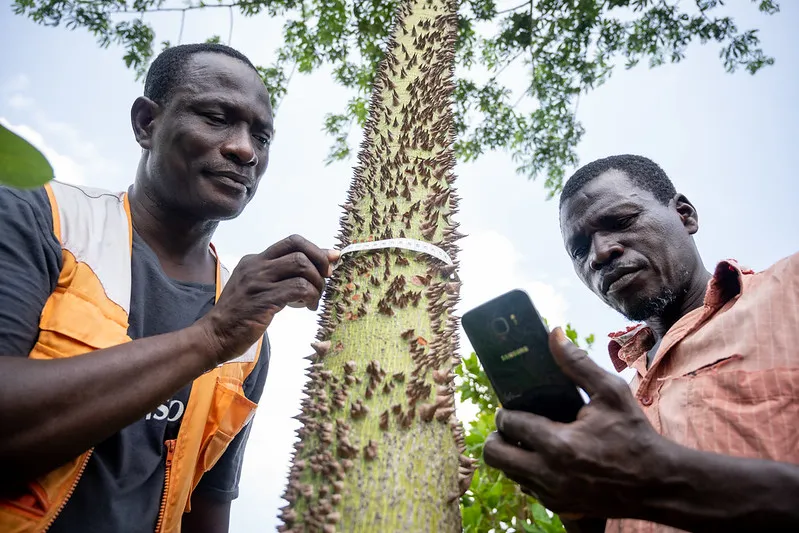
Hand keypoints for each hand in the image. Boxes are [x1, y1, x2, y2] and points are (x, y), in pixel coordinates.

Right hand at [198, 234, 338, 363]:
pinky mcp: (264, 299)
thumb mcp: (257, 288)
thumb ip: (280, 277)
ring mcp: (259, 281)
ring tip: (313, 299)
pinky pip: (298, 288)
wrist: (215, 335)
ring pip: (301, 266)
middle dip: (320, 264)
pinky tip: (308, 307)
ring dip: (316, 283)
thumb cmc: (240, 315)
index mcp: (255, 260)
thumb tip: (313, 270)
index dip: (316, 249)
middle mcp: (256, 265)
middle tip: (325, 281)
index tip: (330, 261)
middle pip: (299, 250)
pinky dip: (310, 297)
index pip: (292, 241)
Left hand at [483, 327, 666, 518]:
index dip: (504, 412)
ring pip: (509, 473)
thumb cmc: (636, 435)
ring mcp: (553, 494)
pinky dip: (530, 473)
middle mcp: (549, 473)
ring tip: (529, 440)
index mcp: (558, 444)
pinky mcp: (561, 508)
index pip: (509, 424)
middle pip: (494, 454)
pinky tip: (547, 459)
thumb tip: (554, 335)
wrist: (660, 483)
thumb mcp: (611, 393)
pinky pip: (528, 489)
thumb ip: (578, 363)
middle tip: (511, 426)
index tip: (511, 407)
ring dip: (512, 455)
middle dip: (497, 435)